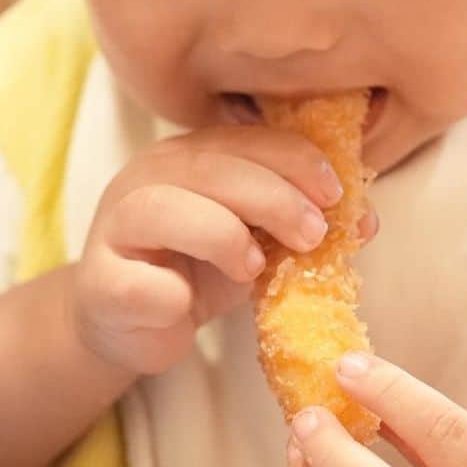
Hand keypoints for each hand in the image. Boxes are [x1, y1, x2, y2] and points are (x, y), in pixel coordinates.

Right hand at [73, 126, 373, 375]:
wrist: (128, 326)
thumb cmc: (195, 270)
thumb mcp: (255, 241)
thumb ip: (298, 223)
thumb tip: (366, 220)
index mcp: (186, 157)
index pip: (243, 141)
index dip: (292, 160)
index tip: (335, 193)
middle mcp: (146, 178)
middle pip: (208, 168)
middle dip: (271, 196)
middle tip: (312, 234)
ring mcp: (115, 227)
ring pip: (163, 209)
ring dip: (221, 234)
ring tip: (255, 268)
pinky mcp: (100, 282)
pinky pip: (135, 281)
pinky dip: (167, 292)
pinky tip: (187, 304)